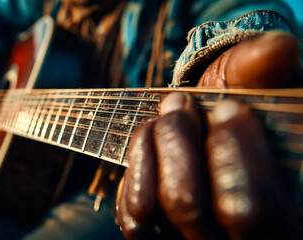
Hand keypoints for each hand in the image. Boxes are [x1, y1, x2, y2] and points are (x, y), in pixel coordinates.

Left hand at [116, 31, 300, 238]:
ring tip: (168, 112)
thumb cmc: (242, 124)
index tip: (231, 107)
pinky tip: (151, 134)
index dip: (232, 152)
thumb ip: (266, 75)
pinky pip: (132, 214)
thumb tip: (277, 48)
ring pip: (153, 209)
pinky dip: (137, 164)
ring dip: (157, 146)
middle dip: (179, 140)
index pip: (247, 211)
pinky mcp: (156, 237)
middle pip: (187, 206)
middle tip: (180, 101)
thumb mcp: (260, 97)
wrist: (211, 141)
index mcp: (277, 222)